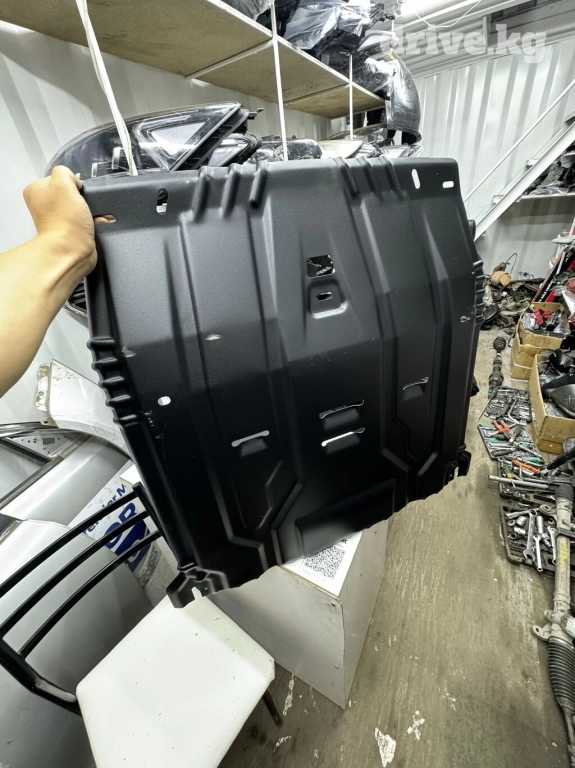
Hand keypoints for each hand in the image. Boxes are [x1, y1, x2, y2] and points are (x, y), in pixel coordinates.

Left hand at [23, 165, 99, 279]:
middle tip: (88, 204)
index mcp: (36, 191)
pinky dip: (93, 221)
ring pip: (79, 207)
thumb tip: (74, 182)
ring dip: (92, 210)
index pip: (59, 178)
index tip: (78, 191)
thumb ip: (65, 172)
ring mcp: (56, 219)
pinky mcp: (69, 232)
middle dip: (84, 198)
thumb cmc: (65, 219)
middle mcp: (43, 205)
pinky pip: (84, 221)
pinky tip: (97, 223)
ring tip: (96, 215)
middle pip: (70, 192)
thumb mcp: (63, 182)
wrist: (72, 250)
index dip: (72, 182)